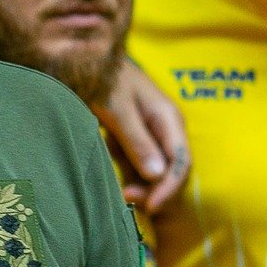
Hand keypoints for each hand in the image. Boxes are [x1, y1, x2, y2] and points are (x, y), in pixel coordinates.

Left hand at [97, 59, 189, 212]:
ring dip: (138, 185)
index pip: (180, 162)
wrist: (86, 60)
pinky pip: (136, 165)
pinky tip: (112, 175)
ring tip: (118, 193)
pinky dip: (127, 175)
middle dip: (152, 190)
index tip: (151, 207)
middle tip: (126, 200)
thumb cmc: (104, 78)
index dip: (169, 188)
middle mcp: (165, 129)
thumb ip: (138, 141)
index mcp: (168, 119)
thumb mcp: (118, 108)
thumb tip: (158, 175)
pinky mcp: (133, 140)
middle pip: (169, 171)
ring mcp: (150, 135)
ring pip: (152, 171)